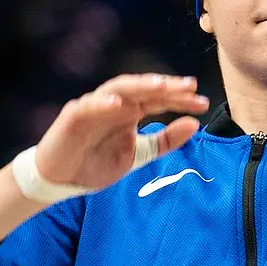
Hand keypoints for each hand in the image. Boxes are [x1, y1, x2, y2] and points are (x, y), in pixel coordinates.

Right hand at [34, 73, 208, 191]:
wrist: (62, 180)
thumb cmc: (97, 163)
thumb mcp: (139, 155)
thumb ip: (166, 141)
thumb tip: (195, 124)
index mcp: (131, 110)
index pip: (159, 99)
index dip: (180, 99)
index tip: (203, 102)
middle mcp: (115, 103)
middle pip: (143, 89)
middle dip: (166, 86)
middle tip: (189, 87)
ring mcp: (94, 106)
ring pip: (118, 89)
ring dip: (139, 85)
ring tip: (160, 86)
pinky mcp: (73, 116)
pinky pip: (88, 106)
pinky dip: (102, 103)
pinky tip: (118, 105)